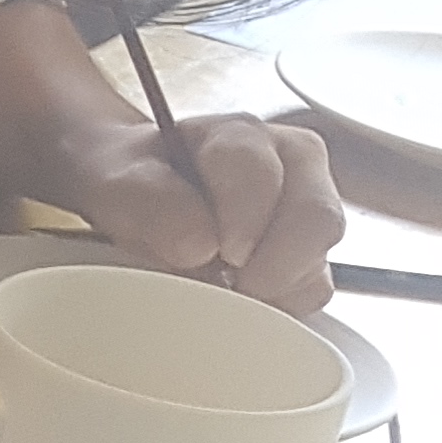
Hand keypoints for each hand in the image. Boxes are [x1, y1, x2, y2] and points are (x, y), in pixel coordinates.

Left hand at [64, 111, 343, 312]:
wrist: (138, 194)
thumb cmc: (134, 183)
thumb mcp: (120, 182)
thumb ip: (154, 201)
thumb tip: (201, 247)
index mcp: (242, 138)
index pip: (261, 174)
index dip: (243, 218)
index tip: (218, 254)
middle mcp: (290, 165)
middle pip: (318, 218)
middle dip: (274, 264)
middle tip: (230, 286)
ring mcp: (307, 210)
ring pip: (321, 259)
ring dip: (274, 288)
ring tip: (224, 290)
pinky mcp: (309, 254)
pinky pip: (312, 290)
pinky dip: (277, 305)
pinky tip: (238, 299)